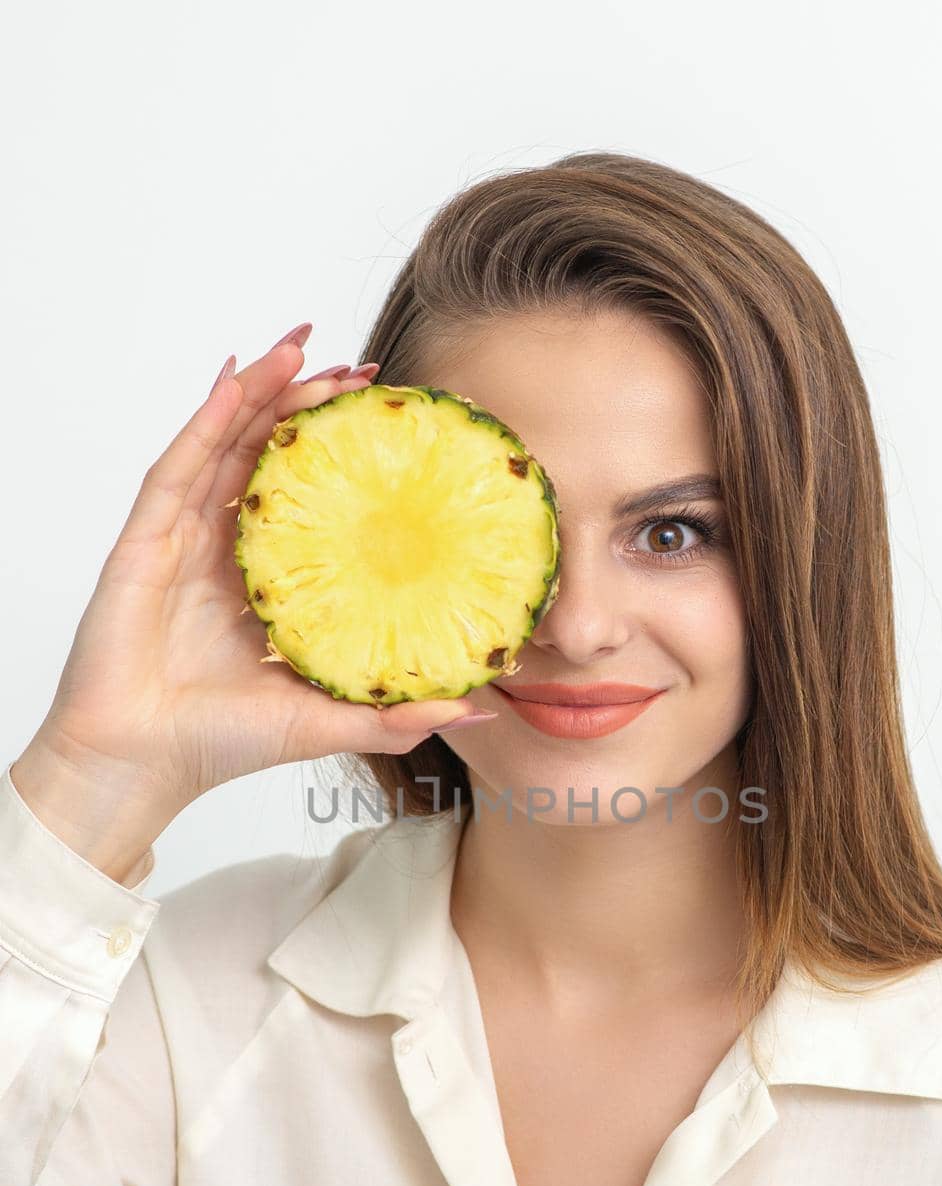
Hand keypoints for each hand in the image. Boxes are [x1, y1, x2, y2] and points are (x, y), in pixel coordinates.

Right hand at [19, 325, 489, 825]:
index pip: (310, 498)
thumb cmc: (224, 742)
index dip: (346, 456)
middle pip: (267, 455)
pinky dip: (207, 420)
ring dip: (262, 391)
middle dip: (308, 405)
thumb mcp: (330, 722)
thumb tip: (479, 709)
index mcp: (267, 580)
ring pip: (224, 443)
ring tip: (303, 346)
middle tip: (361, 372)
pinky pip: (180, 466)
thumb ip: (398, 714)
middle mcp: (225, 549)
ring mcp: (183, 538)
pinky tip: (237, 382)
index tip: (395, 423)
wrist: (144, 765)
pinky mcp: (146, 539)